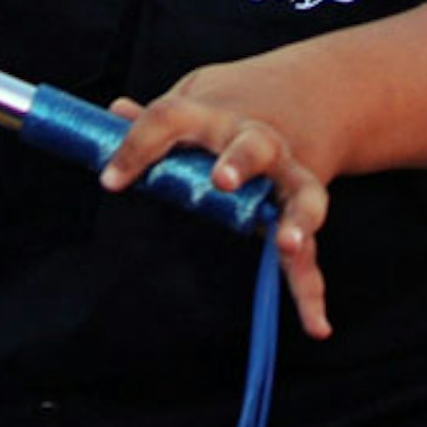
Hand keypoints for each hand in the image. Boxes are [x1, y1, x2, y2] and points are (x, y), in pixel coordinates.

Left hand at [102, 61, 345, 338]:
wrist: (298, 100)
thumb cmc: (221, 120)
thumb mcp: (190, 106)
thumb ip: (155, 120)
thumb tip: (113, 111)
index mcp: (215, 117)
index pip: (172, 120)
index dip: (138, 146)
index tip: (110, 181)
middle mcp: (259, 143)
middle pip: (254, 147)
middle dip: (240, 161)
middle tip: (222, 180)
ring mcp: (287, 178)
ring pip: (301, 195)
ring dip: (298, 218)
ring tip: (287, 242)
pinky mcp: (300, 214)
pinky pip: (309, 256)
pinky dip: (311, 291)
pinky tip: (317, 326)